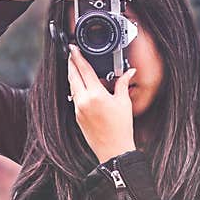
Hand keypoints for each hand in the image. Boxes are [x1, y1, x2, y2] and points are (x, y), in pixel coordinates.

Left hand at [67, 43, 137, 163]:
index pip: (84, 70)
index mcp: (96, 95)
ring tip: (74, 67)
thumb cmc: (121, 128)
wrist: (113, 150)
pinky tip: (79, 86)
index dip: (77, 57)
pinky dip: (75, 89)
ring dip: (72, 76)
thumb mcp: (124, 103)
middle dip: (71, 64)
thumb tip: (129, 72)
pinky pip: (74, 98)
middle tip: (70, 54)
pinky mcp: (77, 117)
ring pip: (71, 87)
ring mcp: (78, 109)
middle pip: (73, 76)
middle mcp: (84, 101)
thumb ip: (123, 84)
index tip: (73, 48)